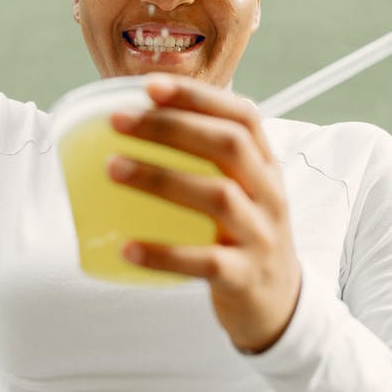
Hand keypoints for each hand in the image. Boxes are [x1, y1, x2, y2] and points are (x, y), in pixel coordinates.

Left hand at [107, 74, 301, 352]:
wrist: (279, 306)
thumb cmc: (242, 238)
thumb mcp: (241, 193)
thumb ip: (204, 162)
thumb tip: (133, 126)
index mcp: (266, 167)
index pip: (243, 116)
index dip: (199, 97)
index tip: (151, 85)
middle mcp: (269, 195)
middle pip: (229, 145)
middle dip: (172, 127)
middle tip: (118, 121)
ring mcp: (260, 236)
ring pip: (218, 196)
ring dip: (161, 178)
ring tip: (112, 168)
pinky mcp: (244, 277)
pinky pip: (204, 262)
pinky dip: (163, 253)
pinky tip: (127, 248)